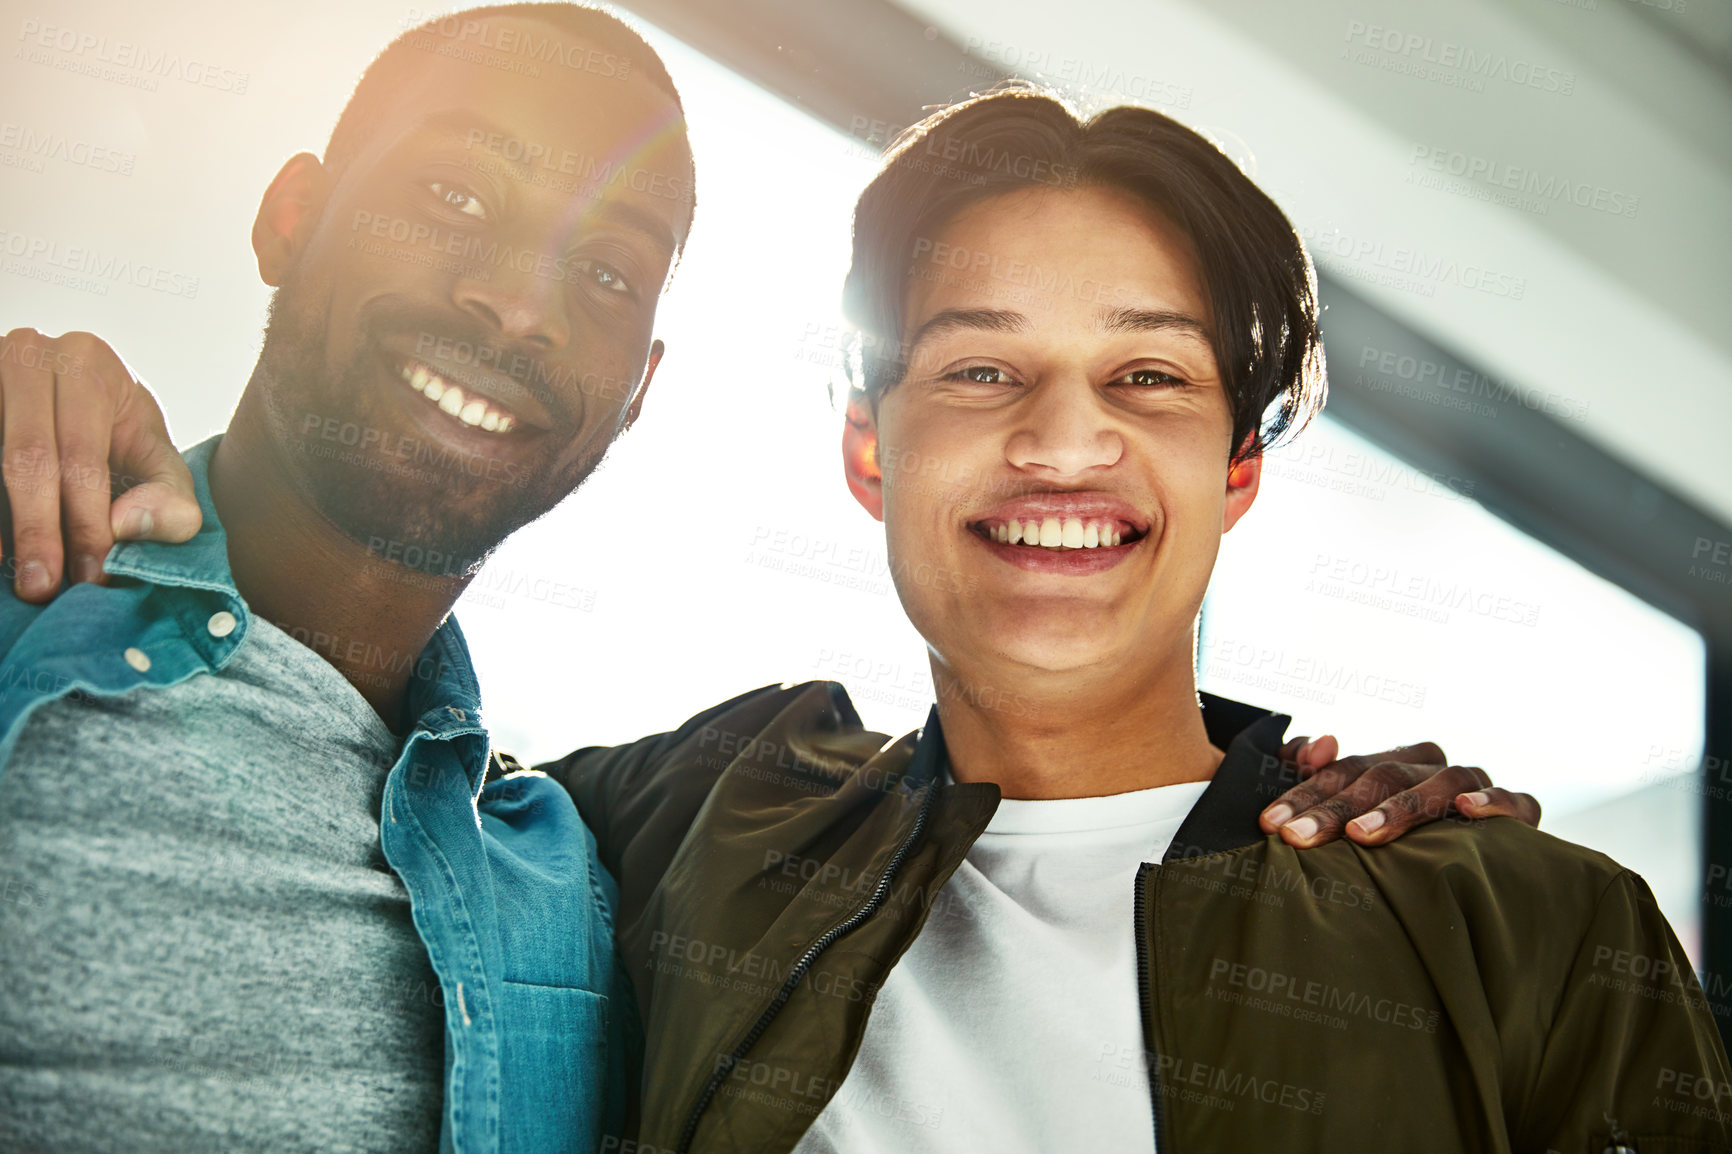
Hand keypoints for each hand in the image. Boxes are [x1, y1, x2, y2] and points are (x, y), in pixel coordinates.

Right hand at [0, 328, 199, 601]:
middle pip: (27, 456)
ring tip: (14, 577)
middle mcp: (27, 354)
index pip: (83, 454)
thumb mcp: (156, 459)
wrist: (70, 400)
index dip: (87, 522)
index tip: (91, 578)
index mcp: (87, 363)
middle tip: (41, 587)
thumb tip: (127, 527)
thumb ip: (167, 496)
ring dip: (0, 525)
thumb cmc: (117, 435)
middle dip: (36, 529)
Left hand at [1259, 734, 1540, 847]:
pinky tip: (1466, 810)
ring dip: (1402, 807)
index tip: (1270, 823)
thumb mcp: (1351, 814)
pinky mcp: (1520, 813)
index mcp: (1391, 763)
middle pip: (1383, 774)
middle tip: (1300, 838)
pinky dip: (1493, 800)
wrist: (1481, 873)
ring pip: (1442, 781)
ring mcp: (1477, 785)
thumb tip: (1316, 743)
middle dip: (1337, 808)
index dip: (1305, 793)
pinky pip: (1514, 800)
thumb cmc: (1398, 845)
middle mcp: (1431, 767)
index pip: (1343, 769)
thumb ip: (1319, 775)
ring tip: (1364, 835)